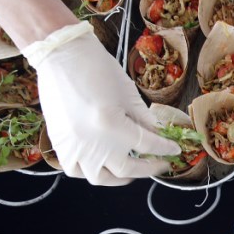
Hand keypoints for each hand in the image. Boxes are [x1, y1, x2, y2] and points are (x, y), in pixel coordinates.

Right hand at [23, 22, 179, 185]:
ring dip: (118, 178)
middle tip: (159, 164)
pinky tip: (101, 166)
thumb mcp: (128, 94)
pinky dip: (90, 172)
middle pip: (127, 169)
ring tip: (130, 173)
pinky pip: (75, 170)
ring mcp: (73, 147)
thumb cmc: (97, 69)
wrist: (61, 56)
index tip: (174, 150)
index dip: (164, 149)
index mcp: (113, 127)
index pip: (148, 146)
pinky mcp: (59, 144)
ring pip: (100, 177)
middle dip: (148, 168)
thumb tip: (158, 137)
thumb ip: (144, 121)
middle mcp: (93, 144)